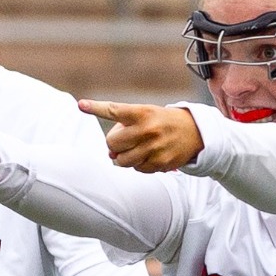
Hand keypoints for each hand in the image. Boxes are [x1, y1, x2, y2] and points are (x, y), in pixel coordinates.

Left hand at [80, 99, 202, 172]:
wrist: (195, 132)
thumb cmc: (161, 121)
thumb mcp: (145, 113)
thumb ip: (123, 128)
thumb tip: (110, 155)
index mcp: (142, 113)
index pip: (114, 110)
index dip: (95, 108)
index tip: (81, 105)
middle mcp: (147, 129)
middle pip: (112, 143)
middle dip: (114, 143)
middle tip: (126, 139)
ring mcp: (154, 148)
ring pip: (121, 161)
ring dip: (123, 157)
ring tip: (135, 149)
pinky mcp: (160, 163)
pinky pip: (137, 169)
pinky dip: (138, 164)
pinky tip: (149, 155)